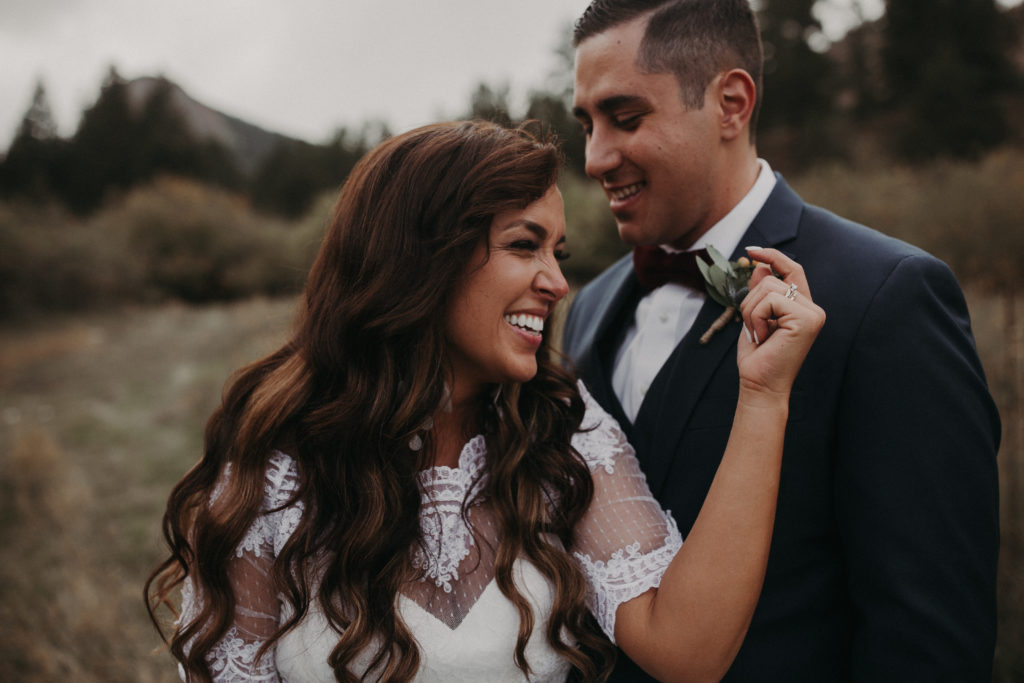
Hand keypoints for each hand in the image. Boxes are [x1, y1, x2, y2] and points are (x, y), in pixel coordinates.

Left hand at [735, 247, 824, 396]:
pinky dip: (756, 318)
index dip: (773, 256)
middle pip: (773, 279)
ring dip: (751, 312)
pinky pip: (769, 300)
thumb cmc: (758, 357)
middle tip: (753, 330)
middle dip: (750, 301)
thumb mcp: (754, 318)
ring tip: (759, 335)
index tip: (752, 250)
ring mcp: (813, 313)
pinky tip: (763, 338)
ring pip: (768, 288)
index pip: (791, 270)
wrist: (760, 385)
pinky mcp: (807, 319)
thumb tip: (762, 265)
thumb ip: (760, 293)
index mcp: (802, 307)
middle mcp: (813, 308)